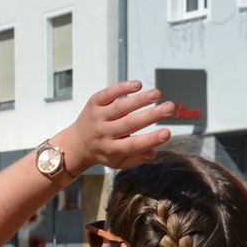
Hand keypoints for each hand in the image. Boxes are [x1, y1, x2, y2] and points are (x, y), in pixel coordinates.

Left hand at [54, 81, 174, 172]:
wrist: (76, 144)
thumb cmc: (103, 152)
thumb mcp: (118, 162)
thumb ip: (136, 159)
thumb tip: (154, 153)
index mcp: (112, 149)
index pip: (134, 145)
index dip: (151, 139)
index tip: (167, 133)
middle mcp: (104, 133)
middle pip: (130, 124)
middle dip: (151, 115)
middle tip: (170, 108)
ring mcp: (98, 117)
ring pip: (120, 107)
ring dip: (139, 100)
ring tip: (157, 94)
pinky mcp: (93, 104)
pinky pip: (108, 94)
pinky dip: (121, 88)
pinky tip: (137, 84)